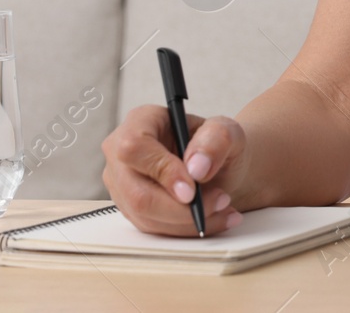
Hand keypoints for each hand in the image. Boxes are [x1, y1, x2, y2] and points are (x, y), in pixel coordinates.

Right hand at [101, 105, 250, 236]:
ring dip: (189, 221)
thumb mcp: (227, 131)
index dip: (162, 172)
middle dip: (181, 208)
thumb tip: (196, 167)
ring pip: (146, 216)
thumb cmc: (215, 143)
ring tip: (223, 208)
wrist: (217, 165)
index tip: (192, 190)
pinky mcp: (130, 208)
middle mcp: (122, 153)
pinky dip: (186, 229)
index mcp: (141, 121)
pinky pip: (153, 228)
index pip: (134, 148)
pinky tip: (214, 218)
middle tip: (220, 201)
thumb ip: (216, 140)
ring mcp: (122, 183)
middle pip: (136, 193)